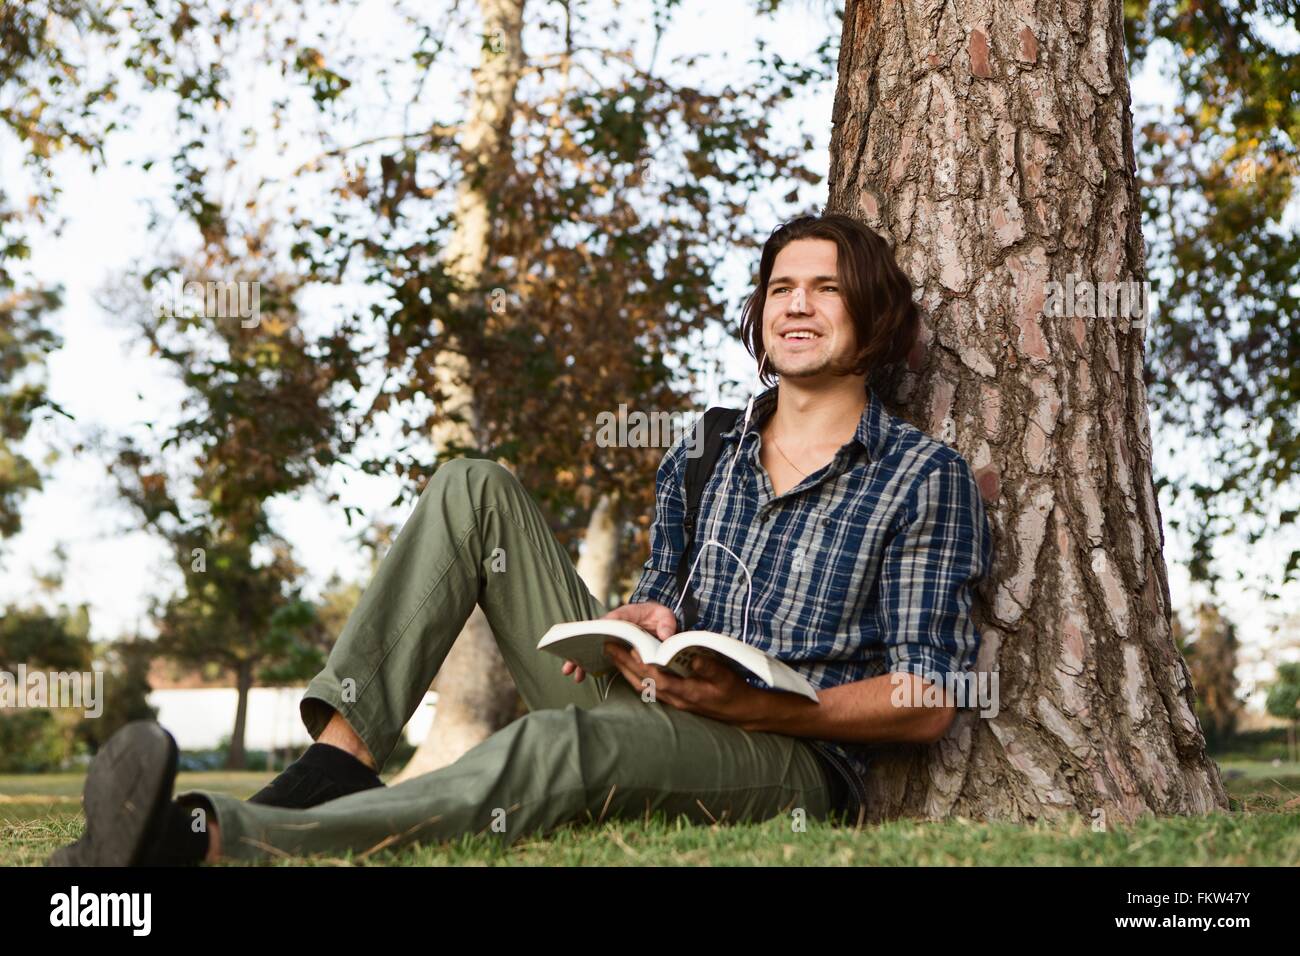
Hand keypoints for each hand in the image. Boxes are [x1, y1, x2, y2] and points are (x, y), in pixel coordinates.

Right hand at [560, 601, 679, 683]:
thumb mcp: (665, 616)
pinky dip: (590, 664)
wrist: (656, 618)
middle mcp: (614, 625)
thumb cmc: (658, 616)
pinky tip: (582, 676)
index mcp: (626, 615)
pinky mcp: (613, 646)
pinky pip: (598, 655)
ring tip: (573, 674)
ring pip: (593, 647)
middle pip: (594, 635)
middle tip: (572, 662)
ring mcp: (611, 637)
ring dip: (581, 659)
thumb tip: (665, 636)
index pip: (612, 619)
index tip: (594, 637)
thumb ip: (666, 623)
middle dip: (582, 648)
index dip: (603, 628)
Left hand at [603, 644, 767, 728]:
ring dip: (626, 671)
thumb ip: (708, 667)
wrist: (741, 711)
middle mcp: (676, 699)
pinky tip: (630, 668)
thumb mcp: (725, 676)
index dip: (643, 664)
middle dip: (624, 665)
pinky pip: (649, 689)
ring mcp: (674, 701)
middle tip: (609, 647)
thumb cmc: (734, 692)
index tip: (630, 648)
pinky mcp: (674, 700)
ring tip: (613, 655)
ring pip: (642, 687)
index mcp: (687, 693)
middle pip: (643, 683)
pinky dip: (636, 677)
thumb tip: (691, 659)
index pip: (657, 678)